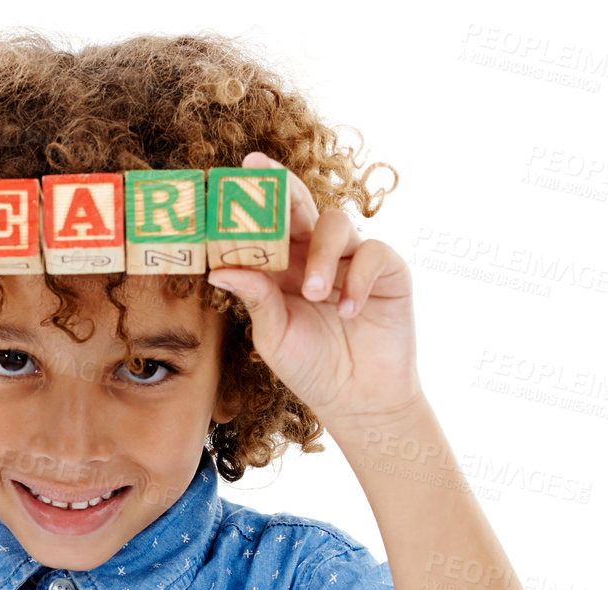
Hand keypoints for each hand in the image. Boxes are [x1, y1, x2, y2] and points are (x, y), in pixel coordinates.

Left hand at [206, 150, 421, 425]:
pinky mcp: (387, 271)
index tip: (237, 171)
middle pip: (301, 205)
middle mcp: (316, 254)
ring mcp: (352, 259)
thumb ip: (255, 300)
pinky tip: (347, 311)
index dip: (255, 196)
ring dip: (319, 253)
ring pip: (336, 224)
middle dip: (283, 188)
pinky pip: (372, 253)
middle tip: (266, 177)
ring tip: (313, 292)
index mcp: (283, 266)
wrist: (358, 399)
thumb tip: (220, 270)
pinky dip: (356, 279)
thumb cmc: (311, 367)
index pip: (267, 222)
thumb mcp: (275, 336)